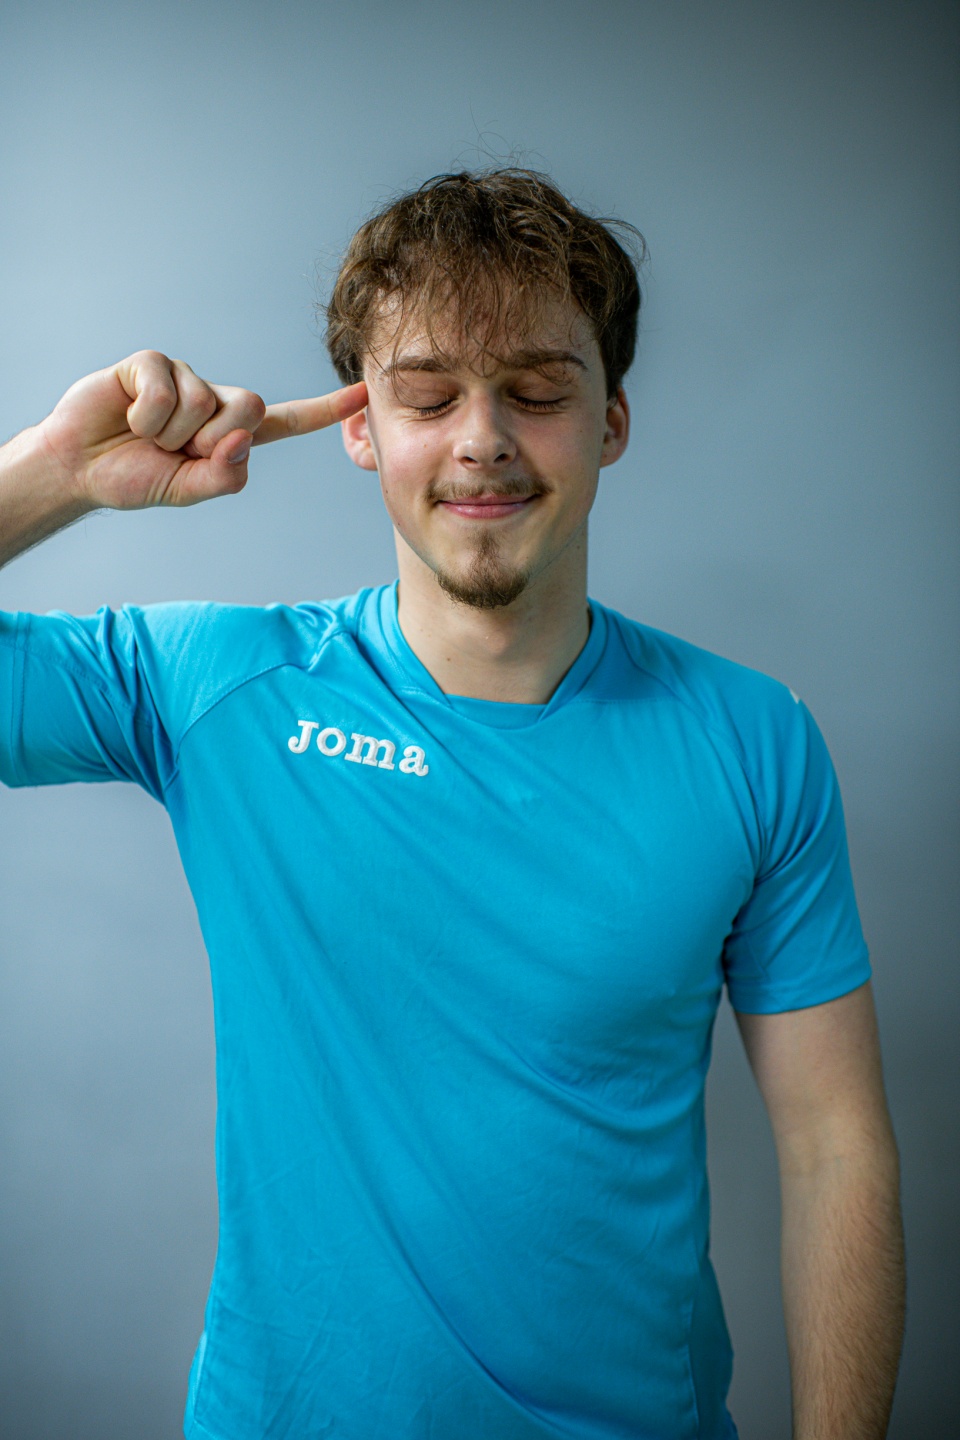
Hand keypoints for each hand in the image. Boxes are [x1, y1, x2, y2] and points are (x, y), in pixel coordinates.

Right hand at [36, 350, 367, 510]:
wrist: (80, 468)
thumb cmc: (135, 478)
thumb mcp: (187, 492)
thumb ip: (223, 478)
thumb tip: (239, 442)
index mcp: (234, 435)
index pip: (287, 422)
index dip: (324, 410)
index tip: (363, 395)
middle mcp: (216, 401)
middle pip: (252, 409)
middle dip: (212, 441)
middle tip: (176, 451)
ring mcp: (186, 378)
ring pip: (206, 404)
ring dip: (171, 433)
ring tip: (146, 436)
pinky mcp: (153, 363)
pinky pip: (166, 388)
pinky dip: (146, 414)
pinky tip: (129, 416)